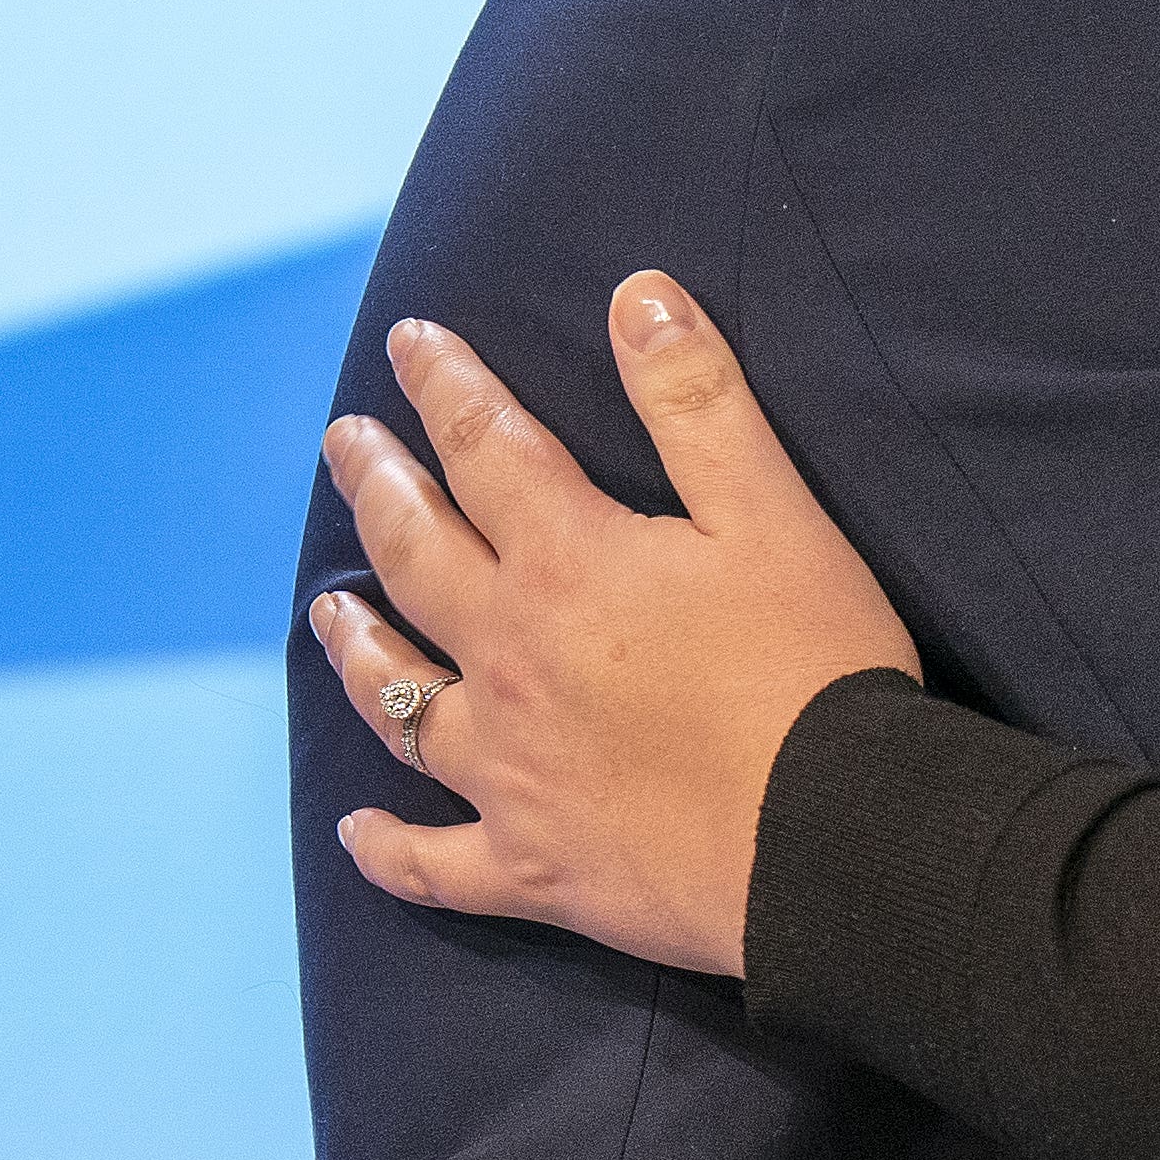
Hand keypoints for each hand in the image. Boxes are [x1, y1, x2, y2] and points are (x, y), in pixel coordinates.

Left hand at [309, 276, 919, 976]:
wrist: (832, 841)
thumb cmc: (815, 670)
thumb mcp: (773, 515)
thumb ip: (698, 402)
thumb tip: (634, 294)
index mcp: (569, 565)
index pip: (485, 448)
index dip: (445, 386)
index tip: (409, 342)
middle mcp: (511, 660)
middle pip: (417, 558)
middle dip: (378, 487)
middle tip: (344, 443)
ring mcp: (509, 771)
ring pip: (398, 697)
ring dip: (355, 645)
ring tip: (327, 605)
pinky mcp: (531, 865)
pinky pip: (433, 861)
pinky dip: (387, 848)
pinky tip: (355, 833)